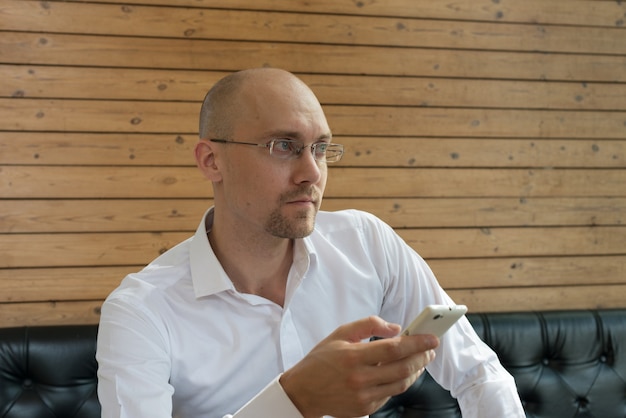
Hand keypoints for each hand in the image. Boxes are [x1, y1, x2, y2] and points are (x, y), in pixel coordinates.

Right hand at [279, 316, 438, 417]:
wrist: (303, 391)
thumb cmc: (322, 359)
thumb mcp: (340, 334)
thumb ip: (368, 325)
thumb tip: (395, 328)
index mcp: (353, 356)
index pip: (393, 349)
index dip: (416, 343)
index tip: (431, 338)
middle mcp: (359, 379)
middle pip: (403, 368)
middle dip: (422, 357)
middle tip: (430, 348)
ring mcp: (363, 397)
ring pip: (401, 384)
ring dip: (415, 371)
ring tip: (420, 360)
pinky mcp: (365, 409)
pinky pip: (390, 394)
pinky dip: (400, 382)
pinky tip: (402, 372)